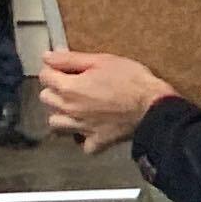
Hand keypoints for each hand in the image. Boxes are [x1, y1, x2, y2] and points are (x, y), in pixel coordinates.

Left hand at [38, 49, 175, 148]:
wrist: (155, 107)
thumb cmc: (132, 81)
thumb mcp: (102, 61)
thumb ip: (70, 59)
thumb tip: (47, 57)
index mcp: (69, 88)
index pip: (45, 76)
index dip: (55, 68)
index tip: (65, 66)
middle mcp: (70, 109)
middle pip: (46, 98)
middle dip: (55, 89)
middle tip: (74, 83)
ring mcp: (82, 127)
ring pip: (56, 123)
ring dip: (62, 114)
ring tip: (76, 106)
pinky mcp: (98, 140)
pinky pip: (84, 144)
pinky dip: (85, 138)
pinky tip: (92, 128)